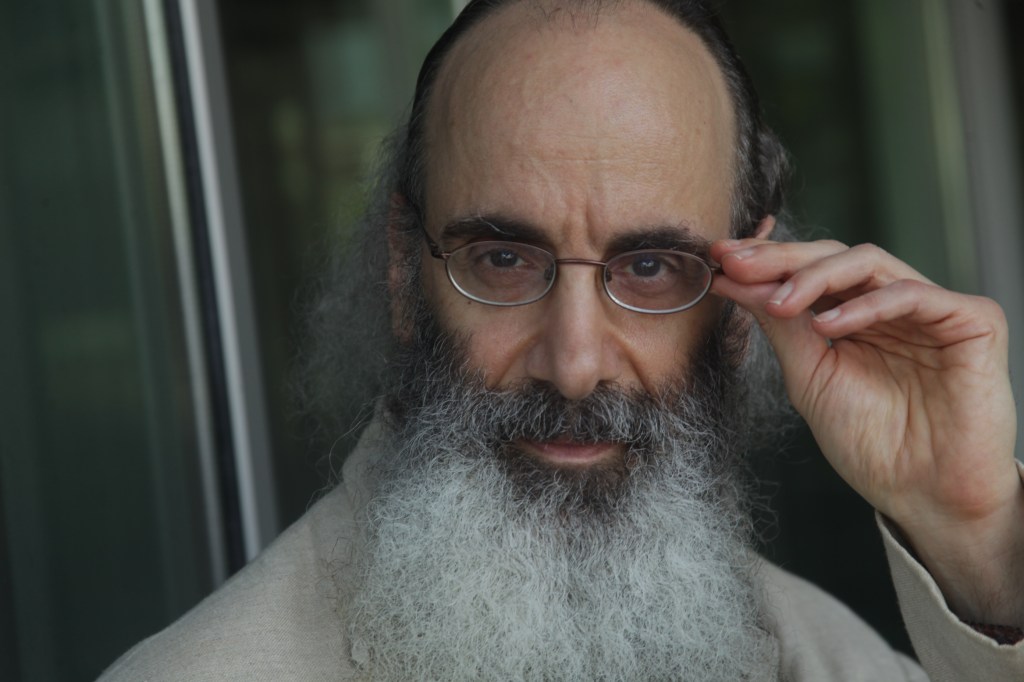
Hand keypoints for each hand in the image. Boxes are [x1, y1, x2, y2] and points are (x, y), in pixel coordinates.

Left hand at [710, 234, 1023, 624]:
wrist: (922, 495)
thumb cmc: (869, 443)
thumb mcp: (809, 376)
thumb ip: (779, 325)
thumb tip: (732, 280)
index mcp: (857, 315)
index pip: (810, 270)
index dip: (766, 261)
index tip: (719, 260)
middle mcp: (892, 304)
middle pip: (835, 256)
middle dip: (782, 259)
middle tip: (737, 264)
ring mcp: (932, 309)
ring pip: (870, 263)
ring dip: (815, 277)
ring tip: (778, 302)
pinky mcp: (972, 321)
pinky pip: (914, 295)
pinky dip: (866, 305)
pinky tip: (828, 325)